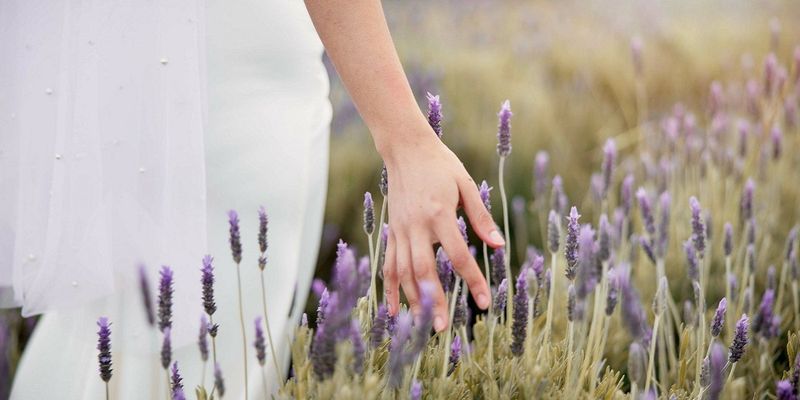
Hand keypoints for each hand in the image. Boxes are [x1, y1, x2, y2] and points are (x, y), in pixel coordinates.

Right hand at [380, 120, 504, 331]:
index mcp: (440, 214)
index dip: (472, 281)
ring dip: (412, 300)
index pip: (458, 256)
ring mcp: (400, 230)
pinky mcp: (391, 231)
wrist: (405, 148)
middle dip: (434, 300)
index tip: (483, 302)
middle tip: (442, 327)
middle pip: (424, 271)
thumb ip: (481, 217)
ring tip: (422, 325)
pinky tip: (393, 310)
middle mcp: (416, 226)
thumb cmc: (440, 164)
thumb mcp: (465, 185)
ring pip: (403, 272)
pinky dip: (390, 288)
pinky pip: (388, 264)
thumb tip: (499, 245)